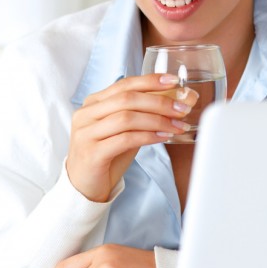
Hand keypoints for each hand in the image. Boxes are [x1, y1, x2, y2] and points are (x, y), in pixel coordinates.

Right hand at [67, 73, 198, 201]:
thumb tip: (174, 102)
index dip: (150, 81)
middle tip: (182, 109)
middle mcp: (86, 115)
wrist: (84, 186)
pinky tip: (162, 138)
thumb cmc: (107, 156)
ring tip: (176, 126)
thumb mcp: (124, 130)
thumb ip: (141, 115)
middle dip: (159, 102)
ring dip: (157, 121)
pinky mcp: (92, 153)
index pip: (124, 85)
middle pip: (127, 99)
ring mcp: (86, 133)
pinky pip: (125, 139)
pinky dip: (147, 137)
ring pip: (126, 118)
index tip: (173, 81)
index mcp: (93, 103)